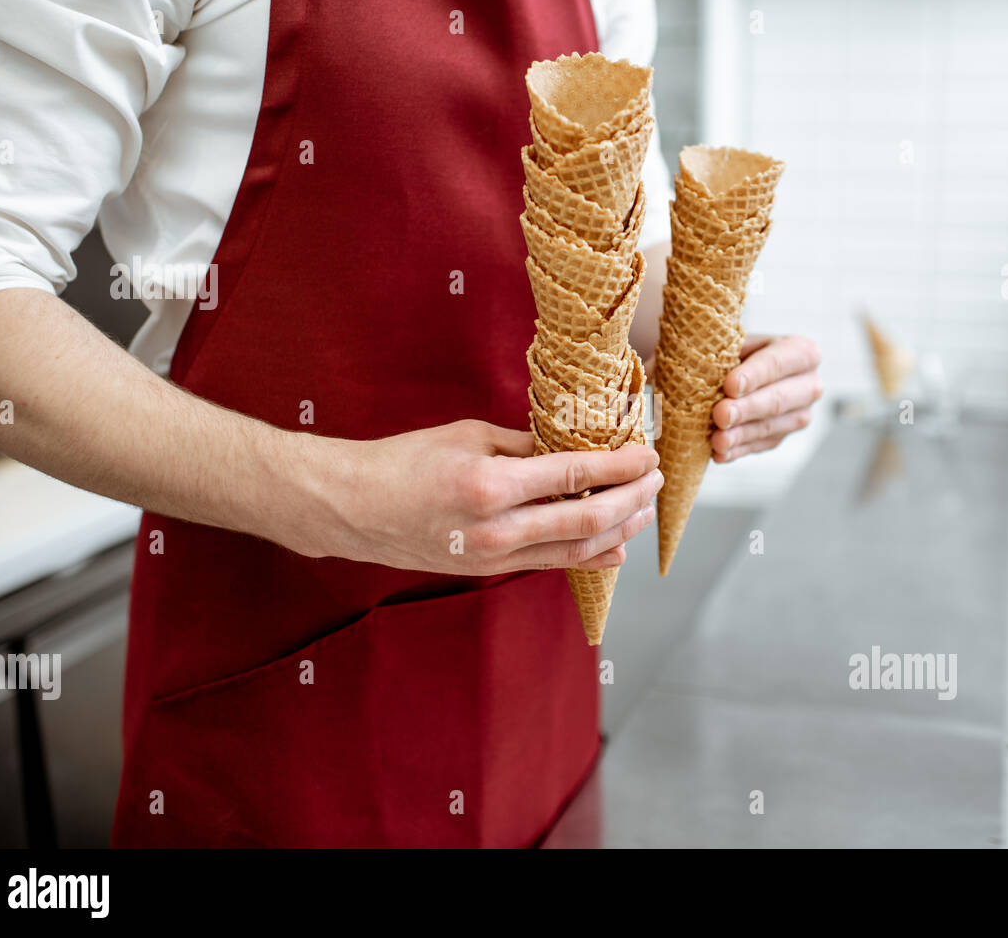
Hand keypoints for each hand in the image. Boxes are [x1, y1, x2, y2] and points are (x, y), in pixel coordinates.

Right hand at [297, 420, 661, 575]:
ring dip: (618, 530)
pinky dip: (589, 556)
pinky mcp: (489, 571)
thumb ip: (524, 444)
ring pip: (575, 549)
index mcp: (491, 485)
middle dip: (629, 499)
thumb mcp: (468, 436)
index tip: (646, 455)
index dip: (619, 466)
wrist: (353, 509)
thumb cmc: (405, 462)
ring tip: (644, 511)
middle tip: (654, 481)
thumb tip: (574, 445)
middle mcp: (498, 528)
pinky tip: (615, 547)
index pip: (574, 474)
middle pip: (586, 518)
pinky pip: (551, 563)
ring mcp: (494, 557)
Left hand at [711, 335, 821, 462]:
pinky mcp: (783, 436)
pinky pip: (761, 445)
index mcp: (802, 352)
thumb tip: (706, 367)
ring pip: (771, 427)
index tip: (730, 386)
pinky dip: (738, 450)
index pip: (778, 363)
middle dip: (747, 408)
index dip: (754, 375)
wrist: (742, 370)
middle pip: (778, 399)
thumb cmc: (737, 350)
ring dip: (741, 435)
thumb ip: (726, 349)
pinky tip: (720, 453)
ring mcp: (800, 415)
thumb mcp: (735, 340)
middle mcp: (809, 385)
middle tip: (721, 415)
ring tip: (717, 440)